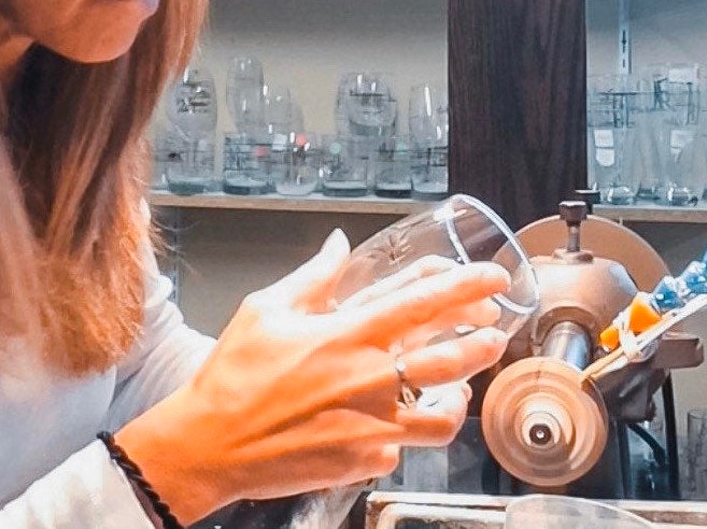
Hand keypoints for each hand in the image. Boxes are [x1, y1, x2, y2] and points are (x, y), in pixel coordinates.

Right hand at [117, 229, 508, 524]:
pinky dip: (414, 426)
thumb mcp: (266, 309)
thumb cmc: (233, 376)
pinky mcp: (366, 461)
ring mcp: (372, 426)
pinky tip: (411, 416)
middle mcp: (369, 380)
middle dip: (483, 337)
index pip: (423, 302)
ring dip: (466, 389)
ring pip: (445, 413)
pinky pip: (408, 444)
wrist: (211, 446)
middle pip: (450, 358)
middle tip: (494, 325)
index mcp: (347, 335)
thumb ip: (313, 276)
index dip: (466, 286)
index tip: (491, 278)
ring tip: (470, 378)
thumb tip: (339, 244)